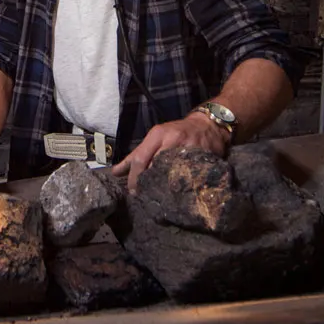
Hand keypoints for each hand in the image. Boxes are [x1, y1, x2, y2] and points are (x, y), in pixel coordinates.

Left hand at [111, 112, 227, 193]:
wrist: (207, 125)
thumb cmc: (176, 132)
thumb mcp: (155, 138)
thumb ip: (136, 155)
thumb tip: (116, 172)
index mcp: (158, 134)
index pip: (141, 159)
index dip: (134, 178)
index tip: (132, 191)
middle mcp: (173, 139)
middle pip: (155, 166)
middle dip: (148, 183)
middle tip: (144, 196)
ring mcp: (189, 148)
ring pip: (172, 172)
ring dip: (164, 187)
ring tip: (159, 197)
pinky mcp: (203, 157)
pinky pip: (189, 174)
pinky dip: (181, 185)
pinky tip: (178, 193)